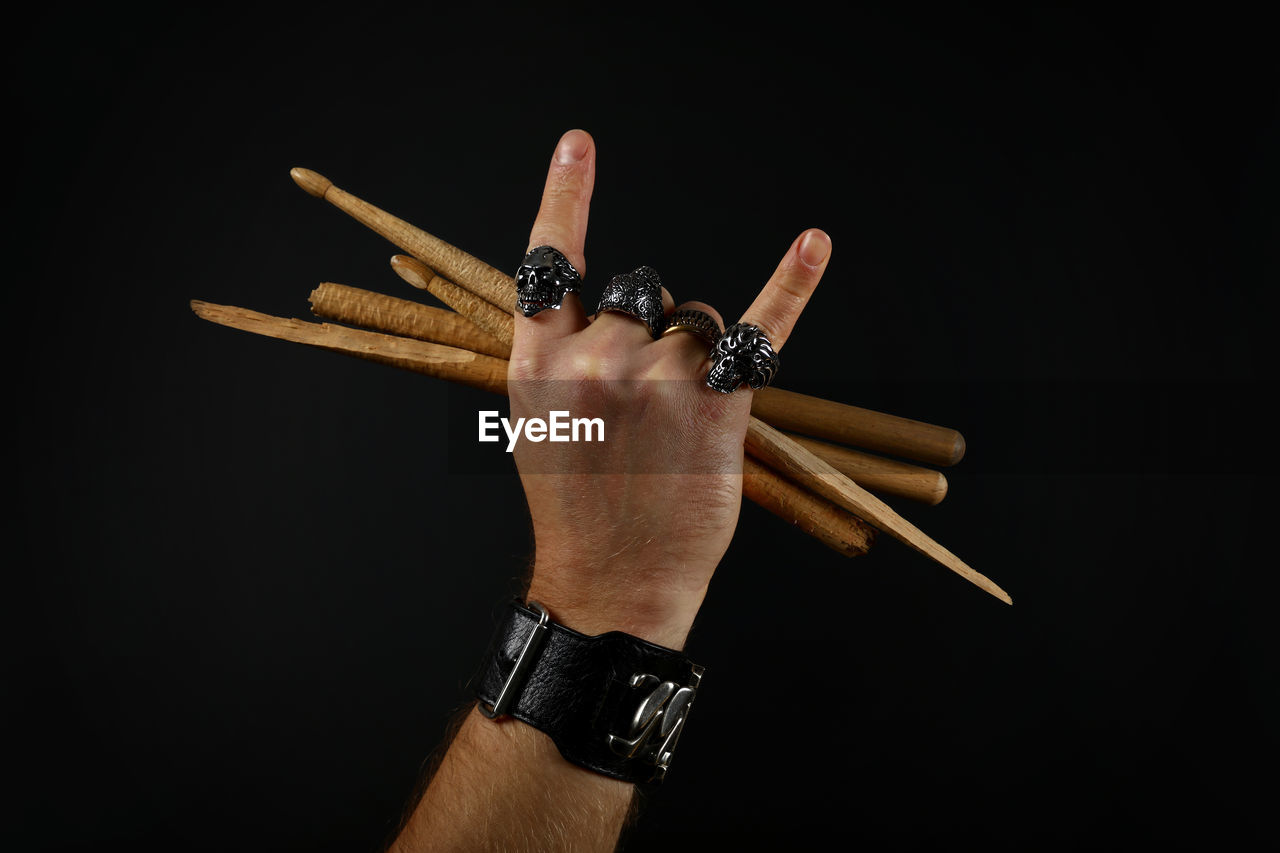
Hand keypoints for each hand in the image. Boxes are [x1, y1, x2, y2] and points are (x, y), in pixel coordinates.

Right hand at [510, 129, 830, 648]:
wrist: (611, 581)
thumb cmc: (578, 506)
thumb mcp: (540, 424)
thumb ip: (561, 359)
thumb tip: (602, 311)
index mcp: (537, 363)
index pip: (549, 264)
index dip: (564, 198)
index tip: (579, 145)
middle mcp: (594, 359)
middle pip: (640, 290)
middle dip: (652, 326)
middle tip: (647, 398)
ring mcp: (656, 381)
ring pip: (694, 319)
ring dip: (697, 351)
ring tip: (682, 421)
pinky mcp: (714, 407)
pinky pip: (755, 332)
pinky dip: (791, 285)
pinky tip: (814, 245)